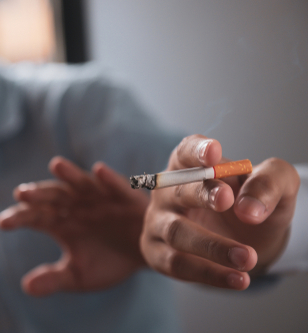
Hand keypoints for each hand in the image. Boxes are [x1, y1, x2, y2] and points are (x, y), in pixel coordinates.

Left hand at [0, 157, 147, 296]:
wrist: (143, 257)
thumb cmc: (108, 262)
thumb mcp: (78, 275)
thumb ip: (54, 279)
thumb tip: (25, 287)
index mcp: (61, 222)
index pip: (35, 217)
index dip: (19, 217)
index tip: (2, 223)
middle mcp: (76, 205)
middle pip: (53, 196)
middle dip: (39, 194)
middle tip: (22, 194)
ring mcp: (99, 198)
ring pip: (81, 183)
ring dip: (70, 174)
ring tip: (56, 164)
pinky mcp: (124, 197)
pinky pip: (116, 187)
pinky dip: (109, 179)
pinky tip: (99, 171)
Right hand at [141, 135, 299, 289]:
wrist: (243, 240)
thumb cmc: (250, 204)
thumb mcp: (274, 186)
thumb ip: (269, 183)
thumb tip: (249, 209)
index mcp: (190, 165)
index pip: (186, 151)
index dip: (197, 151)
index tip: (214, 153)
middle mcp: (167, 191)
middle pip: (178, 189)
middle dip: (202, 194)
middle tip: (227, 200)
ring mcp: (157, 221)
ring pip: (176, 231)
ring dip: (212, 246)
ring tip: (248, 257)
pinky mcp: (156, 252)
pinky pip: (177, 264)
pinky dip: (208, 273)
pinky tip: (238, 278)